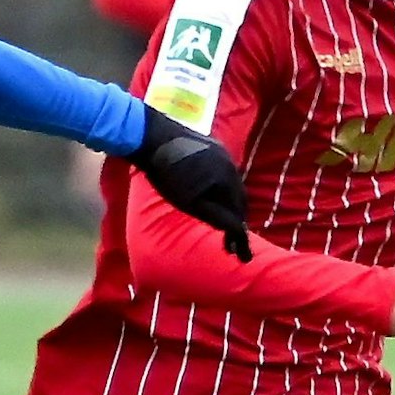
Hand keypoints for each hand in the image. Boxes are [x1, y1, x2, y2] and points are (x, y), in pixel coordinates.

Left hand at [129, 106, 251, 261]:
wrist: (151, 137)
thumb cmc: (166, 175)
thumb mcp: (189, 203)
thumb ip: (215, 216)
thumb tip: (237, 230)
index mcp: (228, 180)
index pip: (239, 215)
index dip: (240, 237)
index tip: (242, 257)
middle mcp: (231, 165)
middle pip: (240, 200)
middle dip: (236, 222)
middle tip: (230, 244)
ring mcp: (224, 153)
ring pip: (232, 185)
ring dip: (229, 205)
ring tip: (222, 221)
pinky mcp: (214, 146)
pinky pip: (224, 172)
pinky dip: (222, 188)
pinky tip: (213, 195)